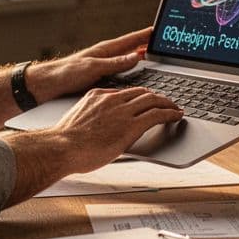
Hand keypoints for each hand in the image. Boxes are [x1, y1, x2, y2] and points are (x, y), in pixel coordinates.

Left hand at [26, 27, 151, 103]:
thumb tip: (136, 57)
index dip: (146, 35)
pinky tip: (134, 68)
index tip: (159, 30)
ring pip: (127, 56)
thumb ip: (115, 63)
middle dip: (146, 42)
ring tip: (152, 52)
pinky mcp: (100, 72)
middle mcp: (106, 54)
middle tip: (160, 40)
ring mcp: (103, 62)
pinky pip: (121, 66)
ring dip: (140, 53)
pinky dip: (131, 65)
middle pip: (131, 46)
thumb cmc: (67, 73)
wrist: (49, 83)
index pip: (131, 40)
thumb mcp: (93, 68)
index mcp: (106, 50)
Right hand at [48, 87, 181, 174]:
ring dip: (167, 104)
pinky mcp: (131, 126)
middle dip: (157, 97)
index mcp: (98, 96)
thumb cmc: (65, 140)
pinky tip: (176, 116)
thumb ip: (93, 114)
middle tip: (166, 103)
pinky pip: (157, 114)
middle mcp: (113, 100)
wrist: (61, 147)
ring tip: (175, 108)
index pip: (126, 92)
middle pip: (142, 92)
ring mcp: (123, 112)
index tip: (146, 99)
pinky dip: (170, 113)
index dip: (140, 96)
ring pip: (153, 100)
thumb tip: (101, 122)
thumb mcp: (79, 118)